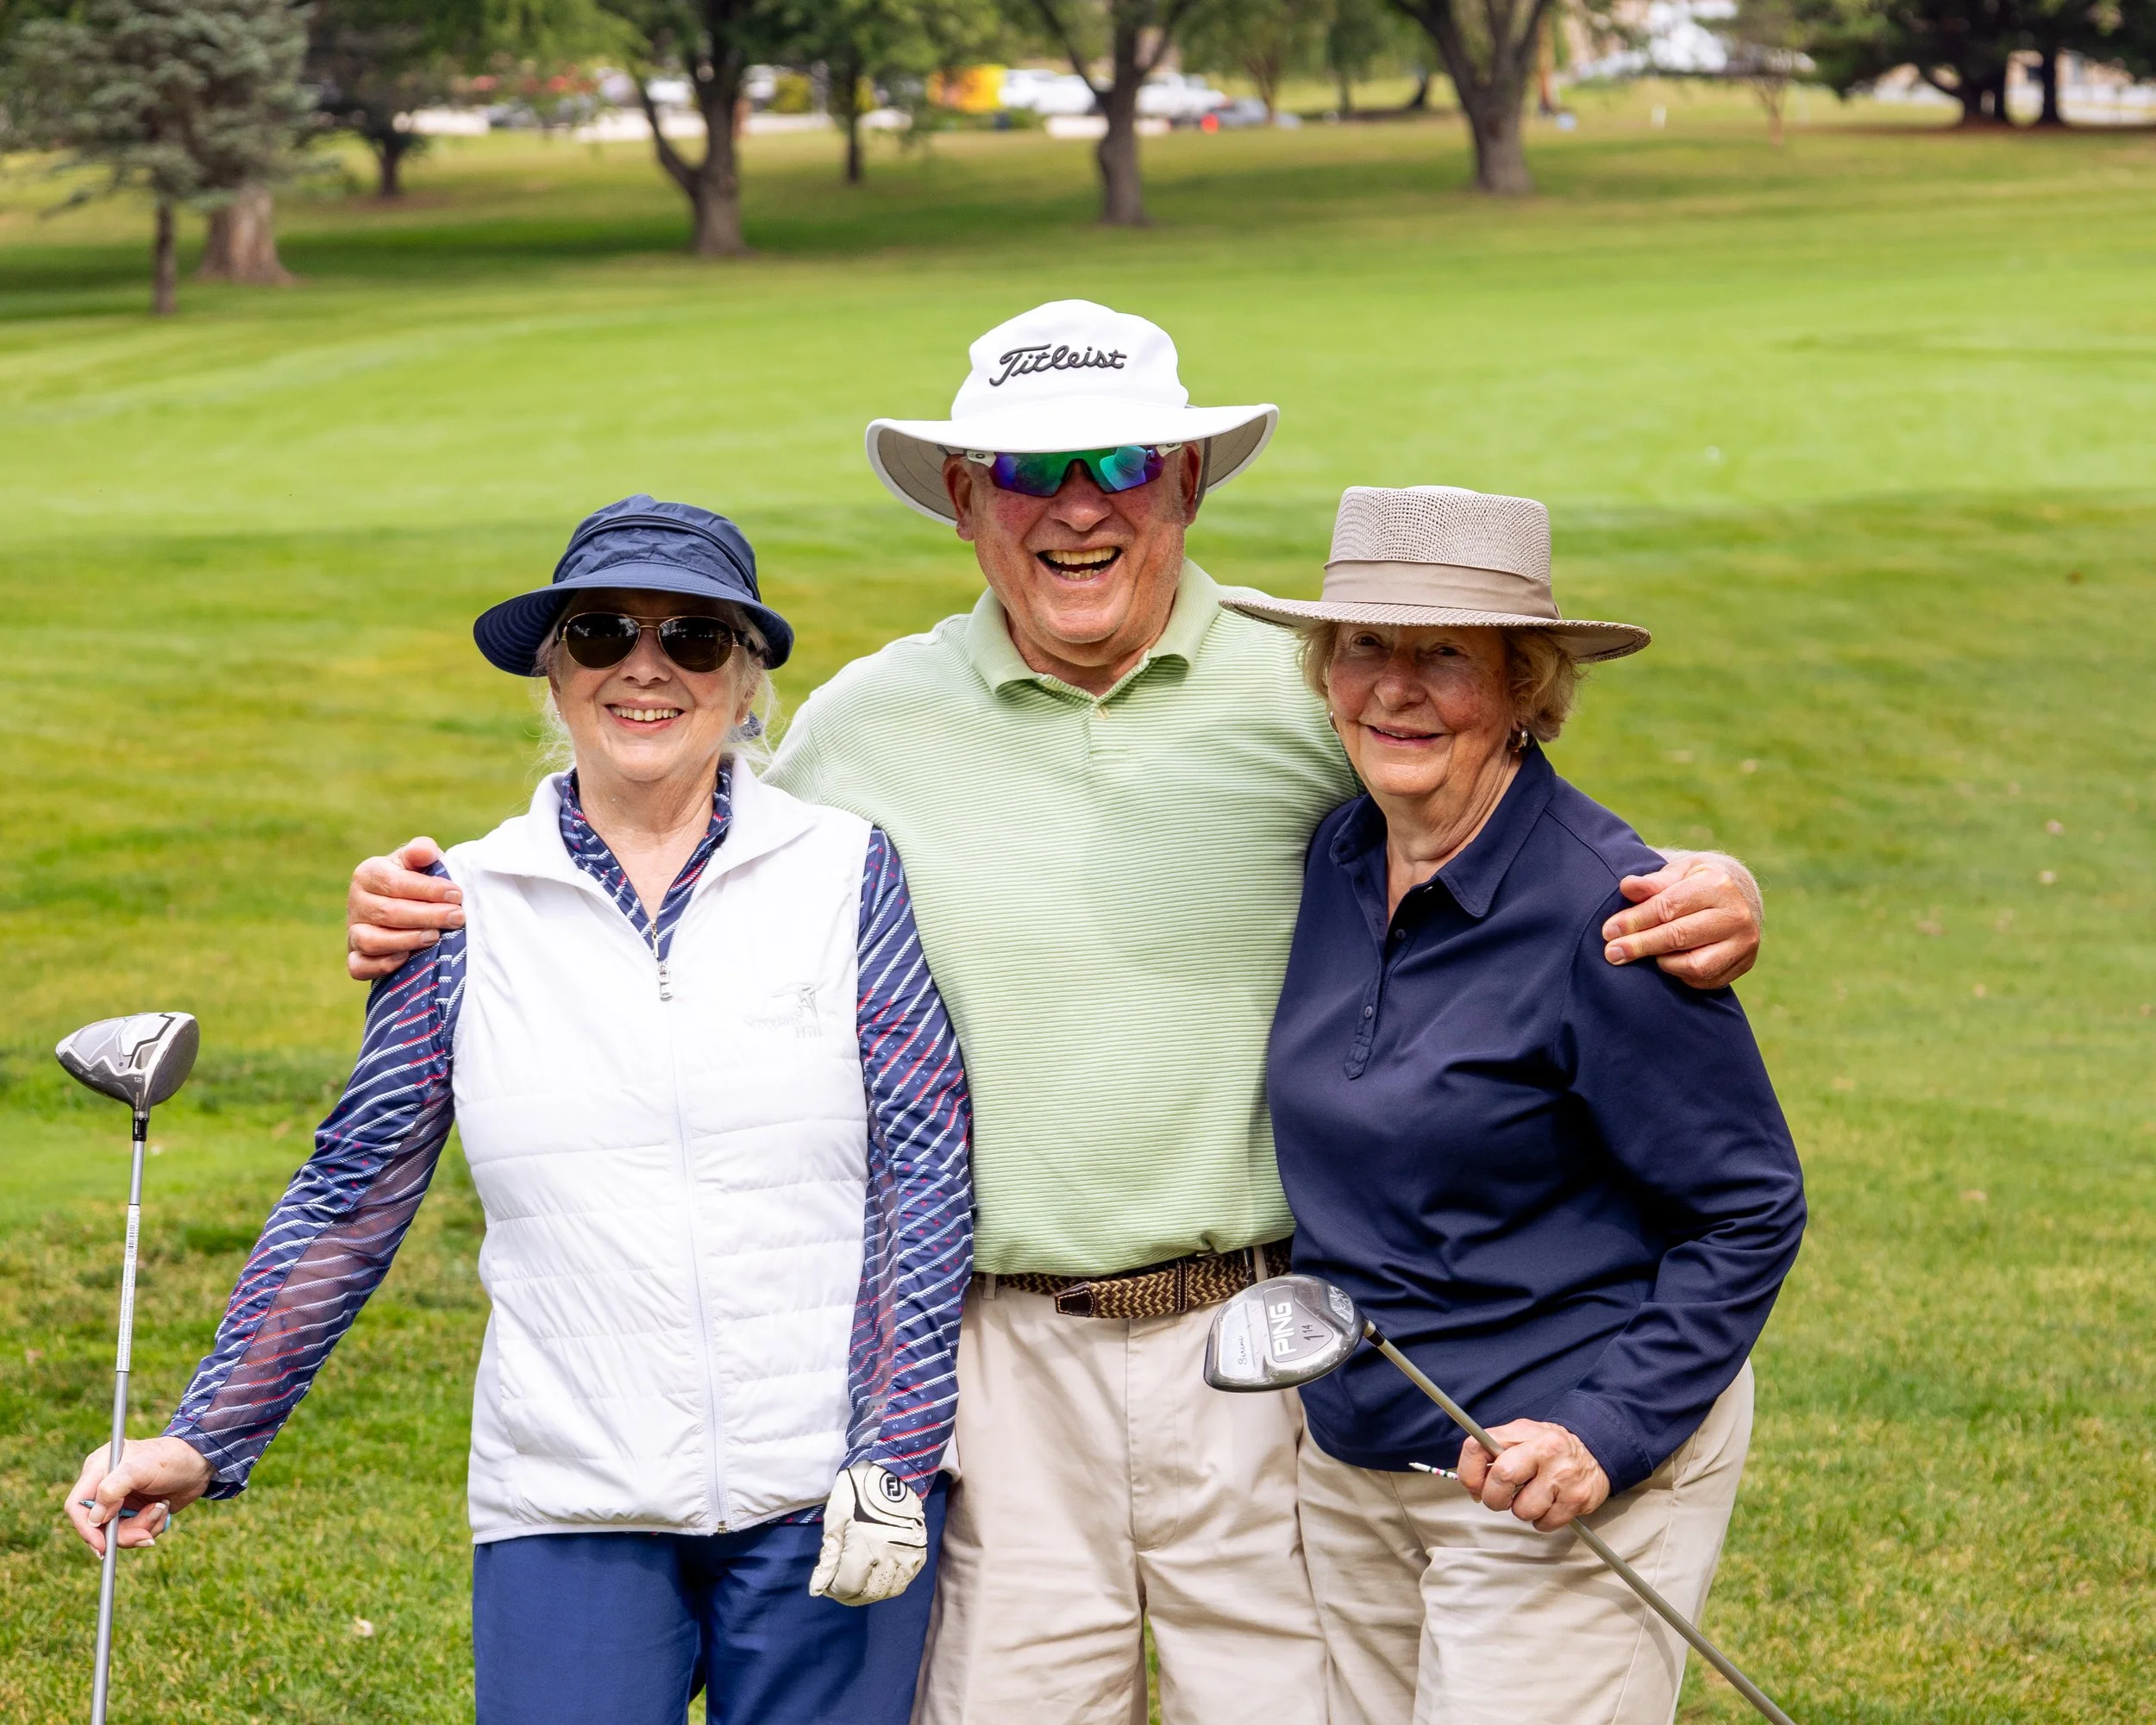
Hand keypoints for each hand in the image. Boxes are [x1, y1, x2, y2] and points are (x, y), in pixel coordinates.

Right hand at [64, 1436, 213, 1555]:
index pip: (76, 1505)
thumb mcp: (139, 1469)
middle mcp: (105, 1487)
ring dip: (142, 1528)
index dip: (85, 1528)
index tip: (102, 1546)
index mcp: (98, 1470)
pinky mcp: (136, 1512)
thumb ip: (112, 1490)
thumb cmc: (170, 1458)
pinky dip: (150, 1527)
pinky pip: (135, 1533)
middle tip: (145, 1536)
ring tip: (160, 1508)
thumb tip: (94, 1519)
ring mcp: (121, 1501)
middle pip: (98, 1526)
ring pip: (117, 1533)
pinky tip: (163, 1509)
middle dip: (122, 1534)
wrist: (202, 1462)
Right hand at [347, 838, 460, 980]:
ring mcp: (352, 931)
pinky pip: (359, 966)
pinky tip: (406, 959)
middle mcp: (355, 902)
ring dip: (406, 940)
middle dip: (427, 916)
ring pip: (370, 941)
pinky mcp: (355, 957)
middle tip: (457, 918)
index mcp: (368, 874)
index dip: (428, 890)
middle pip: (387, 913)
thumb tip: (424, 851)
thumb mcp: (419, 862)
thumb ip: (422, 851)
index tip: (457, 895)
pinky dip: (381, 965)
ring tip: (435, 937)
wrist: (405, 906)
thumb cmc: (416, 881)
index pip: (395, 883)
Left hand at [809, 1462, 927, 1606]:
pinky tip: (880, 1575)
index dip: (834, 1589)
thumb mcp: (835, 1521)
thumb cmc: (856, 1493)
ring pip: (890, 1590)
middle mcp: (890, 1556)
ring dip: (871, 1591)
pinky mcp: (919, 1551)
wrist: (890, 1471)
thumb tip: (817, 1589)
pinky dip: (892, 1583)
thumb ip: (829, 1558)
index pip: (848, 1587)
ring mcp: (908, 1555)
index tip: (827, 1582)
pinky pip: (906, 1579)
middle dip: (850, 1594)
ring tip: (859, 1580)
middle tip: (840, 1583)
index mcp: (866, 1548)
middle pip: (869, 1593)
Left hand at [1454, 1419, 1609, 1531]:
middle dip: (1494, 1498)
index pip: (1477, 1447)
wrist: (1596, 1450)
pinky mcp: (1576, 1498)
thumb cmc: (1551, 1447)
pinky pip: (1545, 1523)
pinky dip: (1543, 1520)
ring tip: (1534, 1496)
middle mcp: (1543, 1449)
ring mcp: (1562, 1474)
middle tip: (1502, 1499)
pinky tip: (1550, 1504)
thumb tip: (1473, 1486)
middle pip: (1501, 1478)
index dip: (1469, 1473)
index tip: (1474, 1486)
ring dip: (1523, 1511)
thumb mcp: (1521, 1436)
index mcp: (1521, 1432)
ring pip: (1523, 1509)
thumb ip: (1495, 1453)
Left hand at [1602, 851, 1762, 988]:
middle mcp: (1736, 915)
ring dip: (1662, 962)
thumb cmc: (1696, 883)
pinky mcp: (1744, 964)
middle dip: (1640, 945)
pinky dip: (1680, 974)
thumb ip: (1652, 882)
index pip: (1668, 907)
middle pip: (1679, 937)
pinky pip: (1704, 979)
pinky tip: (1666, 962)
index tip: (1609, 932)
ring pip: (1694, 965)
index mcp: (1718, 884)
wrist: (1736, 897)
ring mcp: (1744, 942)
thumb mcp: (1677, 872)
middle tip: (1612, 952)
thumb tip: (1627, 886)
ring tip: (1645, 954)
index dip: (1635, 921)